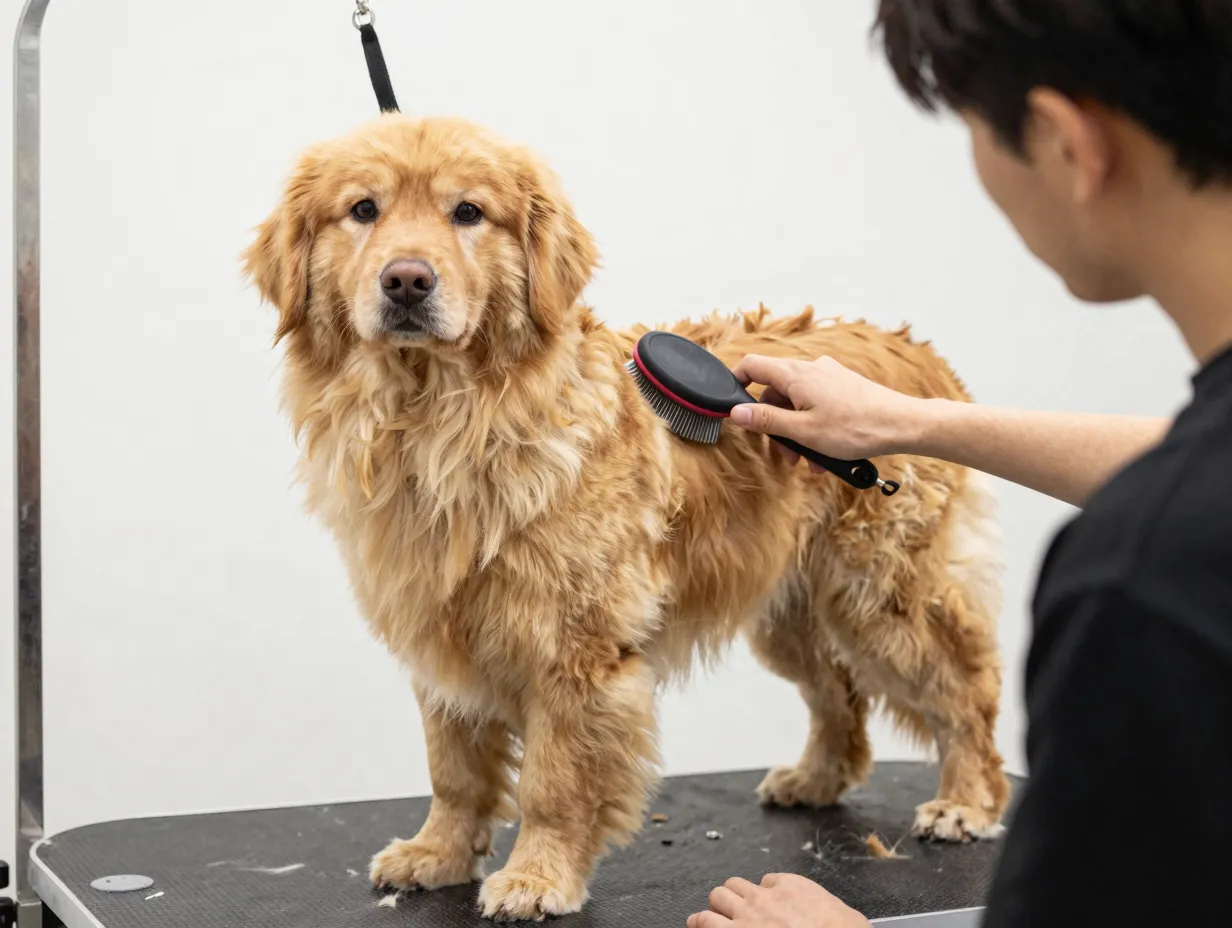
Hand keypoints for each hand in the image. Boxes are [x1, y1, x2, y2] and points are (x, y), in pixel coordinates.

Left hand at [687, 873, 871, 927]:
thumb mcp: (846, 916)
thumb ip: (825, 909)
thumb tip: (829, 917)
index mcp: (792, 887)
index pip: (768, 882)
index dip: (766, 895)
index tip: (767, 908)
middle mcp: (764, 898)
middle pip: (735, 886)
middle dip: (732, 897)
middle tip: (730, 910)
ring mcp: (745, 918)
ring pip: (717, 898)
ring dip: (712, 908)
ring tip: (703, 918)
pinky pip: (707, 924)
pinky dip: (701, 925)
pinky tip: (696, 927)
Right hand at [730, 355, 924, 464]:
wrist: (902, 424)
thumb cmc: (855, 428)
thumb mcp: (803, 431)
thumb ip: (766, 421)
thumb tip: (735, 412)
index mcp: (795, 375)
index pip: (752, 365)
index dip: (736, 382)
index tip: (732, 406)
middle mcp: (811, 369)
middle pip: (775, 392)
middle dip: (775, 425)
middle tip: (784, 454)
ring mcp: (829, 376)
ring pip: (797, 402)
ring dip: (797, 432)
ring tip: (809, 461)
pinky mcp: (843, 387)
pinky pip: (817, 405)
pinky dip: (814, 427)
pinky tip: (825, 454)